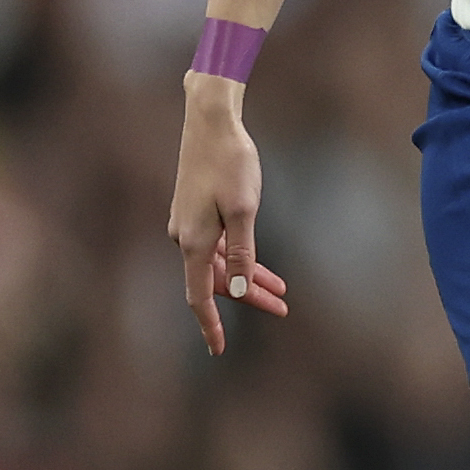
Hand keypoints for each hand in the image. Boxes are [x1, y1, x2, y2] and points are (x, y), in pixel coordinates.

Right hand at [166, 74, 291, 356]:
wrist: (211, 119)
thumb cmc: (230, 161)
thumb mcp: (244, 210)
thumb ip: (243, 253)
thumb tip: (241, 291)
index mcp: (193, 241)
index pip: (200, 296)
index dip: (210, 325)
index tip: (218, 350)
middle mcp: (185, 236)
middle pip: (217, 281)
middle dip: (250, 298)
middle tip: (284, 309)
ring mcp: (188, 223)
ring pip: (221, 264)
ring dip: (250, 278)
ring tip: (282, 292)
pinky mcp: (195, 211)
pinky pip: (218, 246)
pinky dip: (241, 258)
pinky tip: (262, 267)